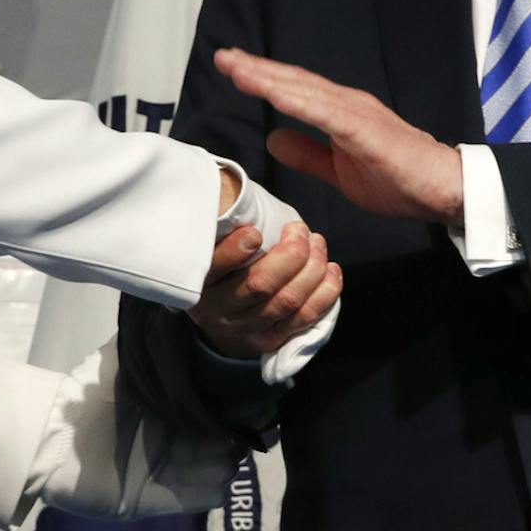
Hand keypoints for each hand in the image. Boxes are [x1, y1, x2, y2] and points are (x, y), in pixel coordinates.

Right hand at [189, 220, 341, 359]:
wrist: (219, 314)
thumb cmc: (222, 263)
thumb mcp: (212, 243)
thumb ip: (224, 222)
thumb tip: (237, 190)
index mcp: (199, 282)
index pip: (216, 268)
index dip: (236, 251)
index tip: (255, 232)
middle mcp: (218, 311)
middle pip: (261, 284)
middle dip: (292, 253)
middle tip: (301, 231)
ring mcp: (245, 329)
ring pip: (287, 301)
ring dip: (312, 268)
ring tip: (318, 244)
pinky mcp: (269, 340)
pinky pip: (304, 319)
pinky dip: (325, 293)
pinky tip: (331, 271)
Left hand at [214, 49, 464, 222]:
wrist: (444, 189)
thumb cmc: (400, 180)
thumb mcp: (340, 171)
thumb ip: (308, 155)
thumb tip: (275, 139)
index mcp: (341, 113)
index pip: (295, 91)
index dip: (262, 78)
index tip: (232, 68)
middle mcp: (347, 104)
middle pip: (294, 81)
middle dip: (256, 68)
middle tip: (223, 56)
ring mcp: (358, 113)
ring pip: (305, 90)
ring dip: (269, 77)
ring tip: (237, 67)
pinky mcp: (367, 129)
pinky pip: (325, 113)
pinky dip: (296, 100)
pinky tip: (273, 93)